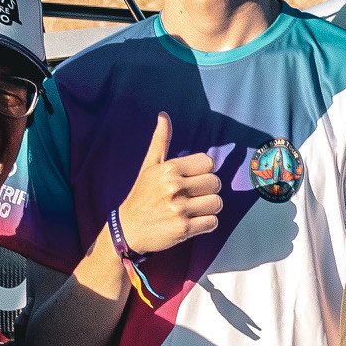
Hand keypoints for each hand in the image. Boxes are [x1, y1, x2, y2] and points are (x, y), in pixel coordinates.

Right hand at [115, 112, 222, 256]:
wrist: (128, 229)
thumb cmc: (141, 195)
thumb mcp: (149, 166)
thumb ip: (161, 141)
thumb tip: (163, 115)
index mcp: (169, 169)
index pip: (208, 163)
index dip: (203, 171)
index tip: (192, 179)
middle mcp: (175, 187)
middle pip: (216, 183)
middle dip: (208, 190)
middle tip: (194, 195)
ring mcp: (180, 209)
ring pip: (217, 203)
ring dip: (209, 208)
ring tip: (195, 209)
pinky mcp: (184, 229)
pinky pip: (213, 222)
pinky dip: (206, 223)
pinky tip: (193, 222)